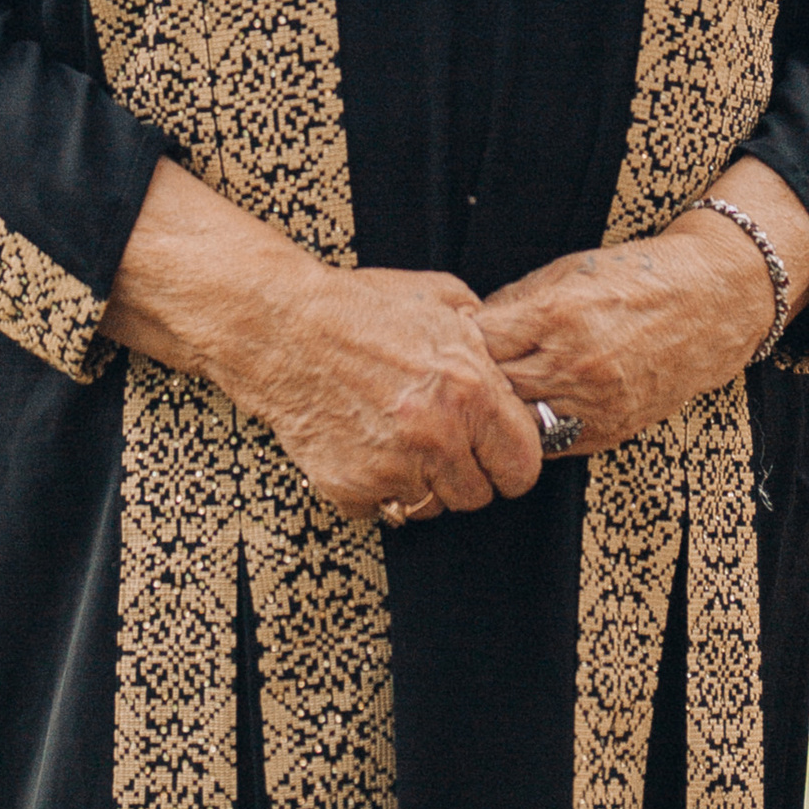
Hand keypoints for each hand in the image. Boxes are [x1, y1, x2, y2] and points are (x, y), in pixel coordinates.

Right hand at [237, 261, 547, 523]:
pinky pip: (383, 509)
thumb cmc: (360, 308)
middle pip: (478, 495)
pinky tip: (363, 446)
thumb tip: (511, 366)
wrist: (284, 326)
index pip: (523, 466)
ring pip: (432, 508)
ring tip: (399, 440)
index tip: (494, 451)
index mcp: (471, 390)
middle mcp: (438, 435)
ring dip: (422, 483)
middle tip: (439, 440)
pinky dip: (375, 487)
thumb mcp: (442, 299)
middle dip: (465, 471)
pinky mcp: (353, 487)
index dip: (510, 458)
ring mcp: (394, 467)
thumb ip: (487, 338)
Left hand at [480, 189, 808, 457]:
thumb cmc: (635, 276)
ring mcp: (595, 404)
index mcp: (557, 316)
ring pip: (519, 424)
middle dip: (474, 381)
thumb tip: (470, 326)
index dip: (461, 341)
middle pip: (494, 389)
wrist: (709, 303)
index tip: (451, 339)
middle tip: (460, 375)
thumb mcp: (568, 270)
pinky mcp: (611, 430)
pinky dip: (534, 430)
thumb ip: (516, 301)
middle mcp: (574, 365)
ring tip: (489, 398)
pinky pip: (552, 443)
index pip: (481, 342)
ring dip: (501, 412)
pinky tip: (525, 413)